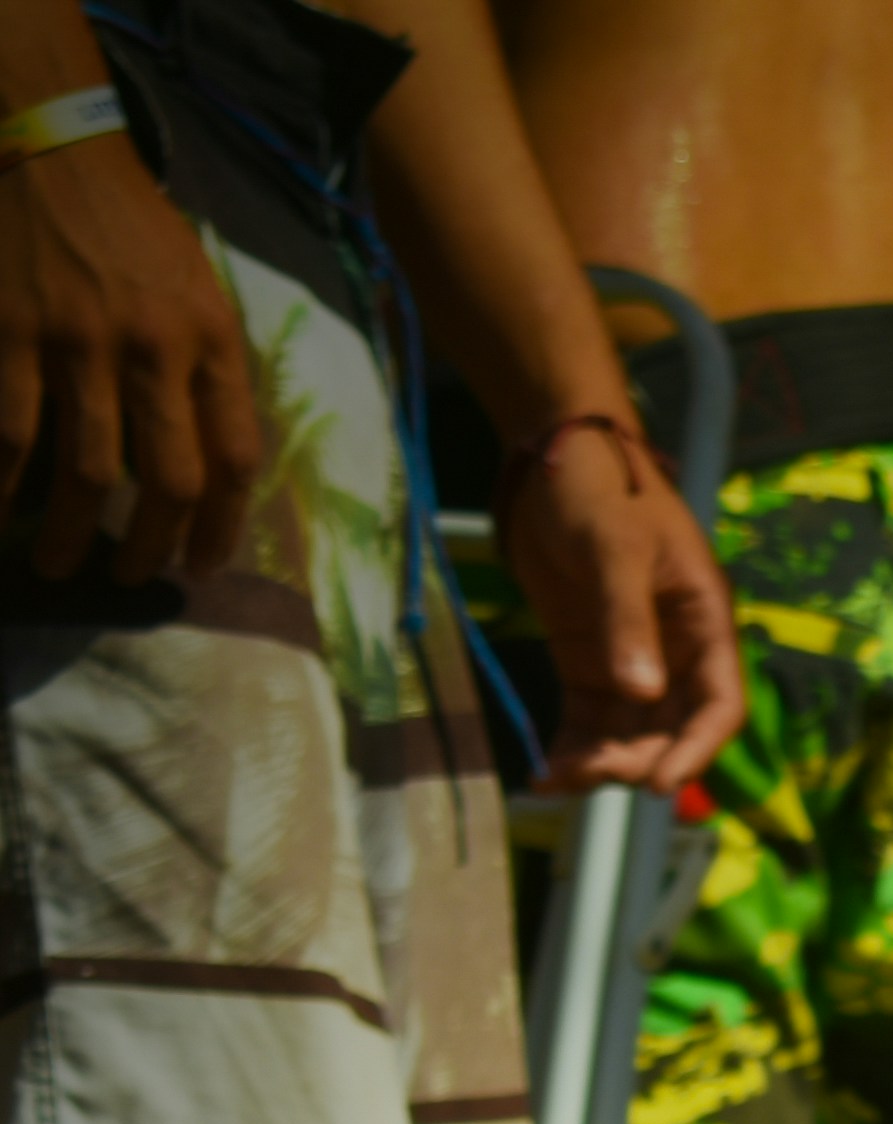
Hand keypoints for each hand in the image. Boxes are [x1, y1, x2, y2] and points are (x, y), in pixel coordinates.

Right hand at [0, 129, 262, 582]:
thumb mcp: (198, 288)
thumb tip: (217, 456)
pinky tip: (2, 516)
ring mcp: (76, 342)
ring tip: (60, 565)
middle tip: (131, 577)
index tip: (203, 564)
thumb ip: (210, 367)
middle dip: (150, 545)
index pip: (237, 457)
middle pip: (169, 481)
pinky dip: (4, 486)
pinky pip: (9, 434)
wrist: (48, 146)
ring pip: (88, 472)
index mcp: (213, 338)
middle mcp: (153, 347)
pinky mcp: (8, 331)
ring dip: (73, 534)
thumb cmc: (129, 223)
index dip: (224, 526)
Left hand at [494, 421, 742, 789]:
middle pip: (673, 730)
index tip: (660, 784)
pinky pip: (589, 720)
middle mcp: (676, 652)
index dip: (697, 749)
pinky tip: (545, 770)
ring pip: (630, 734)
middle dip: (638, 759)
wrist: (552, 460)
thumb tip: (640, 692)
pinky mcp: (589, 660)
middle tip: (590, 772)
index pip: (719, 704)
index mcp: (704, 623)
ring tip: (556, 776)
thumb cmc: (600, 490)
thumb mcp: (615, 549)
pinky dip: (572, 747)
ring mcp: (632, 659)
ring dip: (601, 763)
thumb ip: (627, 620)